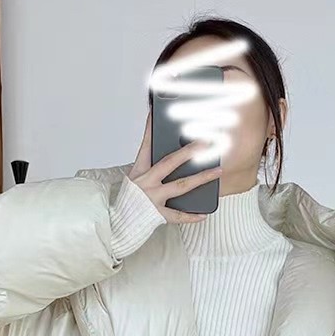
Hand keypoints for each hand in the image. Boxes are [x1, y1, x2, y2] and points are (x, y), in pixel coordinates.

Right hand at [128, 109, 221, 224]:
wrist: (116, 223)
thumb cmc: (127, 201)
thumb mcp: (132, 179)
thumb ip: (147, 165)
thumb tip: (158, 145)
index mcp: (139, 172)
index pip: (146, 145)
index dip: (151, 128)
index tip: (157, 112)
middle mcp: (147, 182)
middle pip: (170, 162)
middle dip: (189, 150)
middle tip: (206, 141)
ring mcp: (153, 198)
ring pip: (182, 186)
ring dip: (201, 177)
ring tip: (217, 171)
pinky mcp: (156, 215)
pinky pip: (178, 216)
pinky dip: (191, 216)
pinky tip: (204, 214)